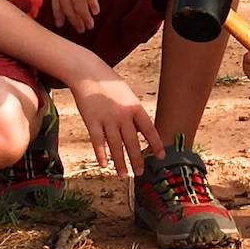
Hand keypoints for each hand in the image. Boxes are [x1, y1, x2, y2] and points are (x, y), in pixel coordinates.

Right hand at [68, 60, 162, 177]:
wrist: (88, 73)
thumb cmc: (110, 84)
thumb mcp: (128, 95)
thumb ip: (134, 113)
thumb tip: (140, 131)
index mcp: (135, 107)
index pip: (149, 129)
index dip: (155, 144)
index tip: (160, 156)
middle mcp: (122, 115)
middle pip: (131, 142)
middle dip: (136, 159)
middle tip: (139, 173)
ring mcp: (106, 119)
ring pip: (115, 146)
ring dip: (119, 162)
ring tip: (123, 175)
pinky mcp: (91, 121)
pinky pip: (98, 142)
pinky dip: (101, 154)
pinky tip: (104, 165)